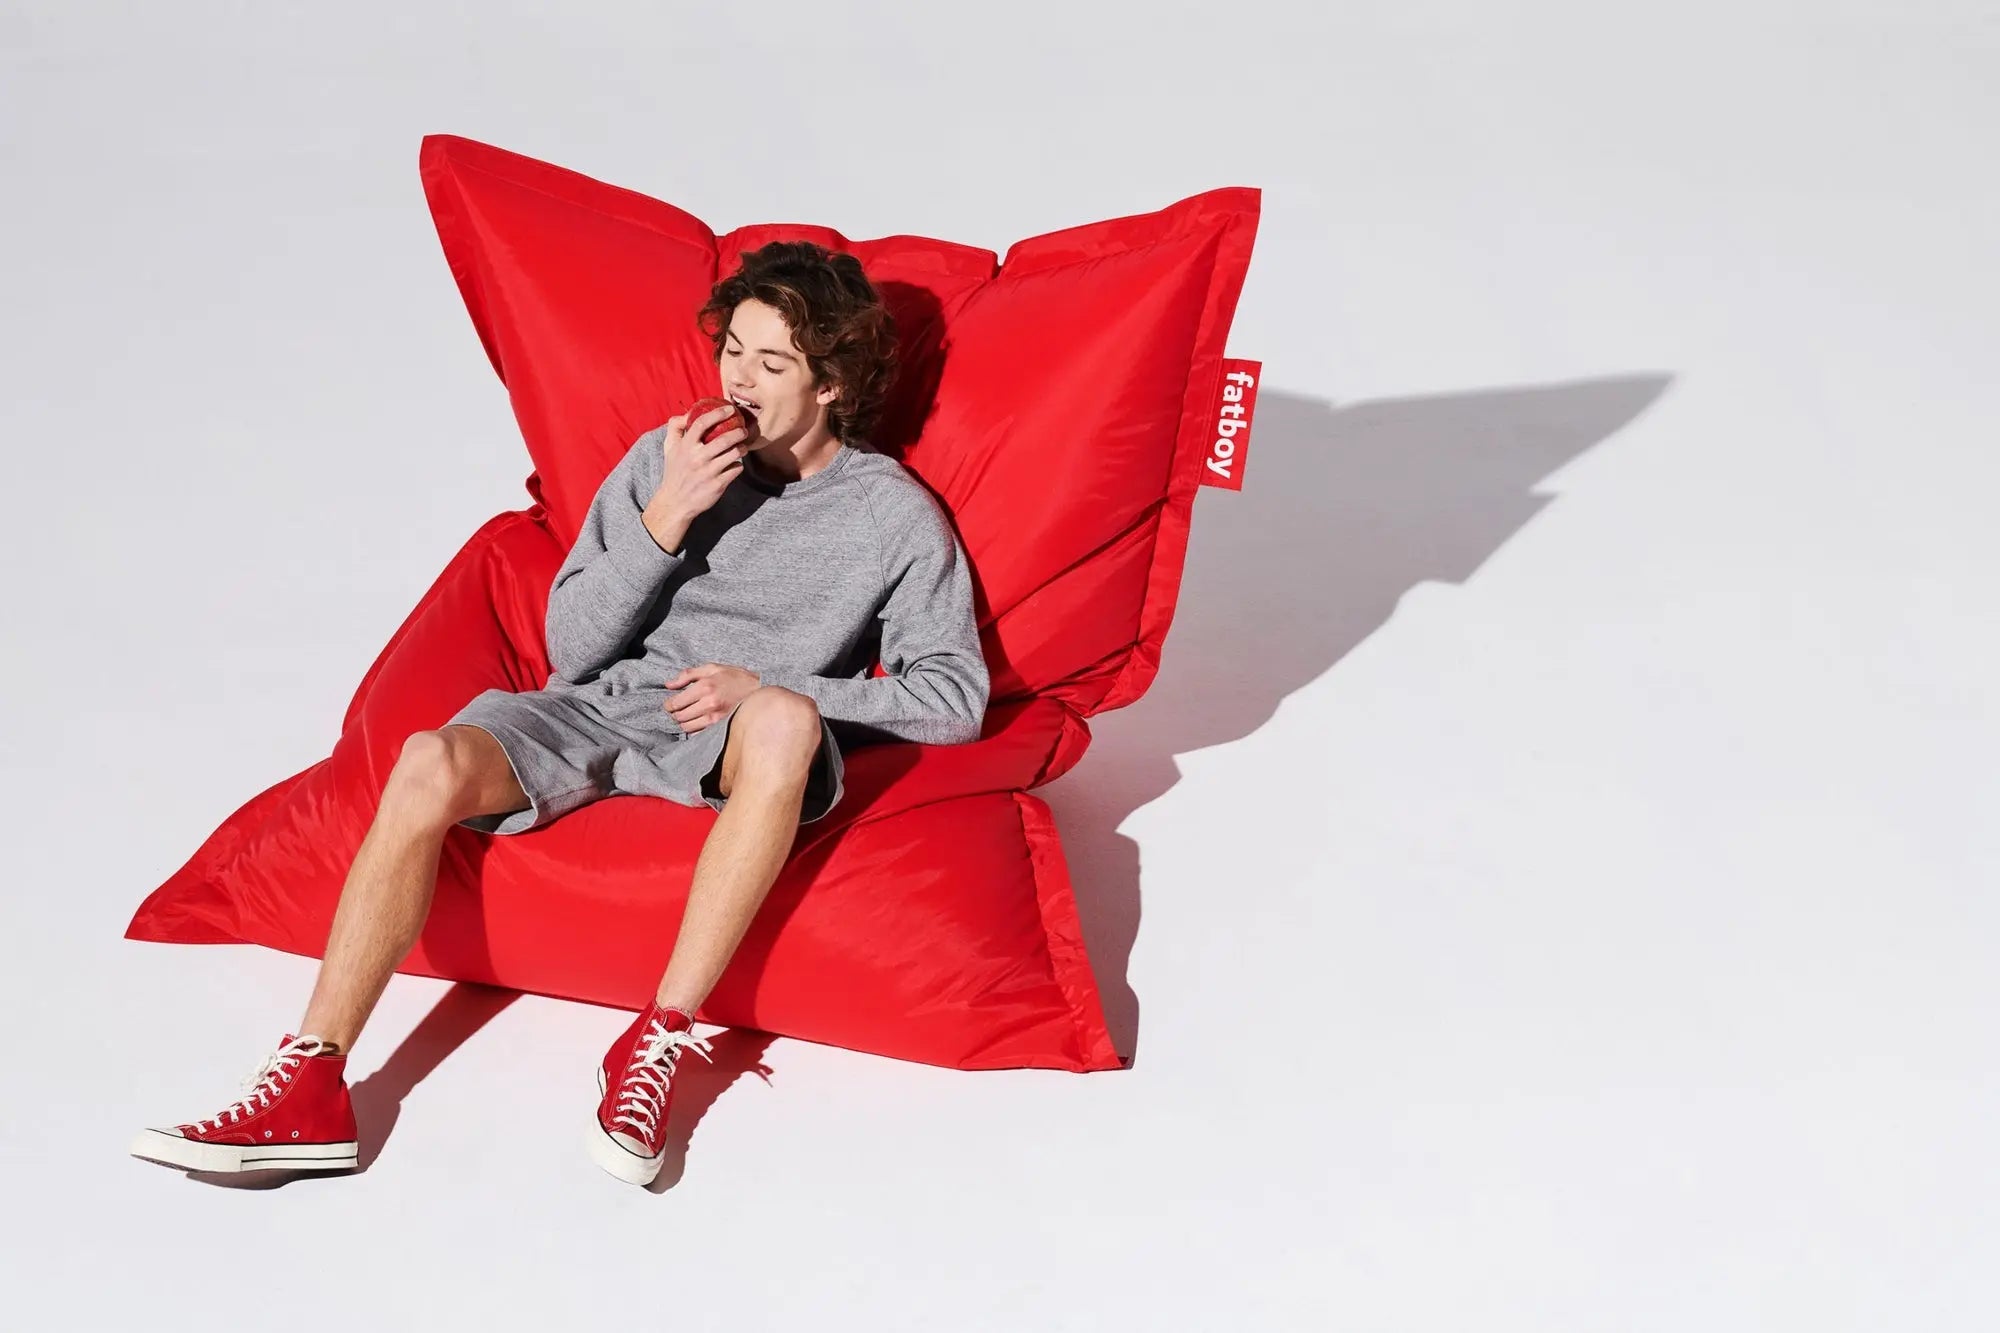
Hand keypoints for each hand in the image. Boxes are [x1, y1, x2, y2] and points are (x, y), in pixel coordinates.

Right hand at [651, 405, 751, 524]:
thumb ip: (675, 427)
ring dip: (742, 448)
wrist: (676, 502)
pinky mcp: (718, 485)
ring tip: (743, 447)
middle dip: (738, 432)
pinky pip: (736, 470)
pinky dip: (738, 465)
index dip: (718, 413)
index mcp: (685, 446)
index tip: (730, 409)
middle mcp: (697, 458)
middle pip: (724, 439)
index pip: (702, 423)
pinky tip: (735, 464)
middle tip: (743, 430)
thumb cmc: (675, 472)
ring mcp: (708, 472)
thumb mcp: (669, 448)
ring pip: (733, 454)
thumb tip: (687, 413)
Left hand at [663, 663, 760, 731]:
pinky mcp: (721, 727)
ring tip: (690, 715)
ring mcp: (716, 718)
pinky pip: (699, 734)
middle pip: (680, 717)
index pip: (676, 703)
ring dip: (685, 723)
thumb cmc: (736, 678)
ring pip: (687, 727)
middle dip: (676, 714)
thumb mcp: (712, 668)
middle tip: (680, 709)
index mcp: (705, 687)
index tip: (671, 704)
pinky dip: (695, 729)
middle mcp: (709, 704)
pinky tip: (699, 721)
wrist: (760, 691)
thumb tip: (668, 684)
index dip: (669, 705)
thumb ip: (688, 675)